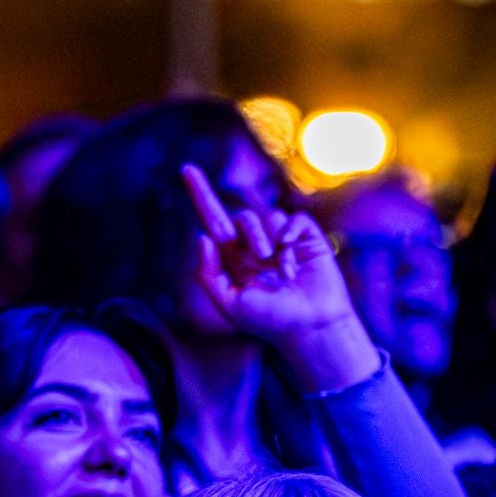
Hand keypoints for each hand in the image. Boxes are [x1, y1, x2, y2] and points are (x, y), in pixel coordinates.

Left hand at [181, 162, 378, 392]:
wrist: (310, 327)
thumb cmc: (270, 321)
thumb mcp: (230, 303)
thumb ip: (209, 274)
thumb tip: (201, 237)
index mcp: (234, 259)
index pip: (213, 220)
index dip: (200, 194)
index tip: (185, 169)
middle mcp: (256, 245)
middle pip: (243, 217)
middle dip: (251, 234)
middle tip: (261, 259)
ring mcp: (282, 240)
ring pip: (268, 216)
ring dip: (271, 241)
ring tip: (284, 271)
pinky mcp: (306, 237)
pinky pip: (293, 218)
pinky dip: (291, 232)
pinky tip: (293, 253)